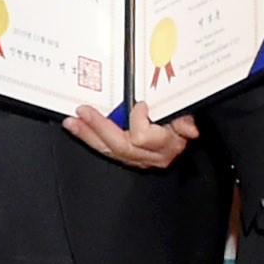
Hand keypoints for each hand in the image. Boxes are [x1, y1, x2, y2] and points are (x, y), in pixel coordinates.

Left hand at [64, 106, 198, 170]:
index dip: (138, 118)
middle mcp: (151, 156)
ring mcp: (139, 160)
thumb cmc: (186, 127)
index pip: (143, 136)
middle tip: (83, 112)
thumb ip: (187, 122)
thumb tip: (190, 129)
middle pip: (119, 145)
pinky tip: (80, 129)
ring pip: (109, 150)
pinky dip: (92, 139)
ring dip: (88, 135)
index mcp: (166, 145)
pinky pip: (107, 151)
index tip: (139, 103)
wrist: (187, 141)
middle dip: (99, 127)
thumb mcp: (191, 119)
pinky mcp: (129, 158)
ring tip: (72, 122)